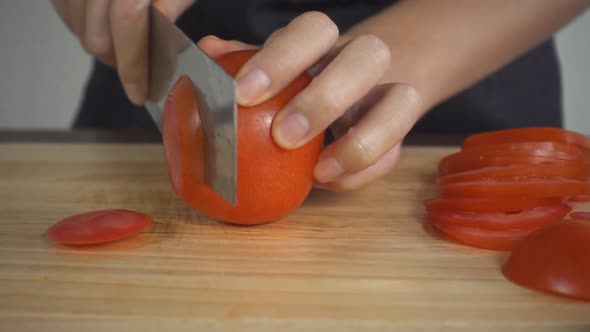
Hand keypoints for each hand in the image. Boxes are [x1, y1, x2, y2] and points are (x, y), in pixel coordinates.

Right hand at [51, 0, 194, 104]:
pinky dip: (83, 25)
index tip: (139, 91)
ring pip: (77, 26)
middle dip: (118, 62)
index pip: (128, 20)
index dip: (134, 64)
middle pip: (96, 34)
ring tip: (124, 45)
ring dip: (101, 45)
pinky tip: (104, 25)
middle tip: (137, 71)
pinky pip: (63, 9)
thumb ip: (173, 5)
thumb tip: (166, 51)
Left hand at [198, 12, 421, 190]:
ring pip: (403, 101)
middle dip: (325, 97)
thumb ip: (241, 63)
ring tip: (317, 172)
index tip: (242, 96)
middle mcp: (361, 61)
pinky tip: (326, 182)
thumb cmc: (297, 84)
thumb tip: (206, 54)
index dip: (281, 59)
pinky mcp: (400, 134)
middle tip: (283, 138)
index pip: (312, 30)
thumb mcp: (270, 70)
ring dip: (360, 142)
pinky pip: (395, 152)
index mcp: (324, 43)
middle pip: (367, 55)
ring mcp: (388, 94)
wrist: (357, 91)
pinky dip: (362, 171)